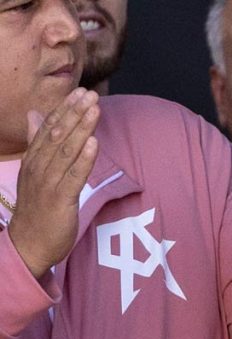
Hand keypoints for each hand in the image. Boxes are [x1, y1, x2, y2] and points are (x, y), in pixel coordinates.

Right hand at [8, 88, 99, 278]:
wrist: (29, 244)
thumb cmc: (37, 208)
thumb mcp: (34, 172)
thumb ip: (37, 143)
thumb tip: (36, 114)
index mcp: (33, 160)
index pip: (48, 129)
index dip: (64, 110)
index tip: (80, 93)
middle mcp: (38, 168)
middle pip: (57, 135)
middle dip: (74, 113)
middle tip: (91, 95)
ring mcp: (48, 183)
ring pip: (65, 151)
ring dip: (81, 129)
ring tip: (94, 110)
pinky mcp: (60, 199)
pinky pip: (73, 176)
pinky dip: (83, 159)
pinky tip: (93, 143)